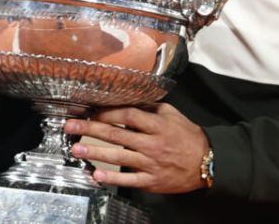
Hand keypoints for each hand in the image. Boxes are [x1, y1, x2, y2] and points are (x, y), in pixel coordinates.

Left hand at [65, 103, 209, 193]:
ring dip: (95, 153)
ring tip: (76, 150)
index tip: (89, 111)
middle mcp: (152, 143)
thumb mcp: (172, 115)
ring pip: (119, 157)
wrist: (208, 163)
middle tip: (70, 126)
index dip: (106, 113)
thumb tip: (127, 98)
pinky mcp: (151, 181)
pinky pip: (129, 180)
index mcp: (157, 125)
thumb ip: (150, 107)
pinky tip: (97, 175)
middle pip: (116, 134)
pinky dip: (112, 178)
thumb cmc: (187, 136)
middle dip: (90, 129)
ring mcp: (151, 163)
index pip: (127, 115)